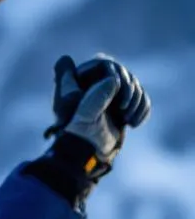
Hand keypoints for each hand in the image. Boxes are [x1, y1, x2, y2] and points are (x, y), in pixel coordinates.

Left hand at [44, 54, 150, 177]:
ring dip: (136, 101)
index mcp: (77, 81)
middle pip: (122, 72)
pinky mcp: (121, 105)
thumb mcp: (83, 114)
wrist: (85, 155)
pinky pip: (141, 98)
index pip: (103, 63)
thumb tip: (113, 79)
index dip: (113, 73)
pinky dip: (142, 109)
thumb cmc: (78, 134)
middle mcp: (92, 84)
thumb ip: (95, 96)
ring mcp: (107, 94)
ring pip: (134, 84)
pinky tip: (133, 123)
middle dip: (128, 90)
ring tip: (127, 119)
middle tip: (123, 108)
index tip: (116, 86)